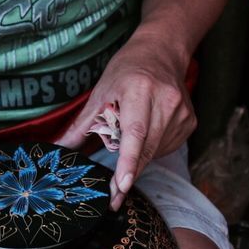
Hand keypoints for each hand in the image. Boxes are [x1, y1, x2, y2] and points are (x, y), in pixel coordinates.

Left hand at [56, 36, 195, 209]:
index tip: (122, 186)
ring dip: (140, 157)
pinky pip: (167, 147)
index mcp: (139, 90)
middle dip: (128, 174)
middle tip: (114, 196)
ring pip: (156, 152)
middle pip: (146, 149)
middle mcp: (164, 101)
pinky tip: (148, 132)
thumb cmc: (127, 71)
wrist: (162, 52)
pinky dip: (153, 148)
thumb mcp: (100, 93)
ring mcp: (181, 112)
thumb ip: (82, 125)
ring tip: (131, 135)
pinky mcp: (190, 121)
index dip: (128, 162)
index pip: (134, 133)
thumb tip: (59, 149)